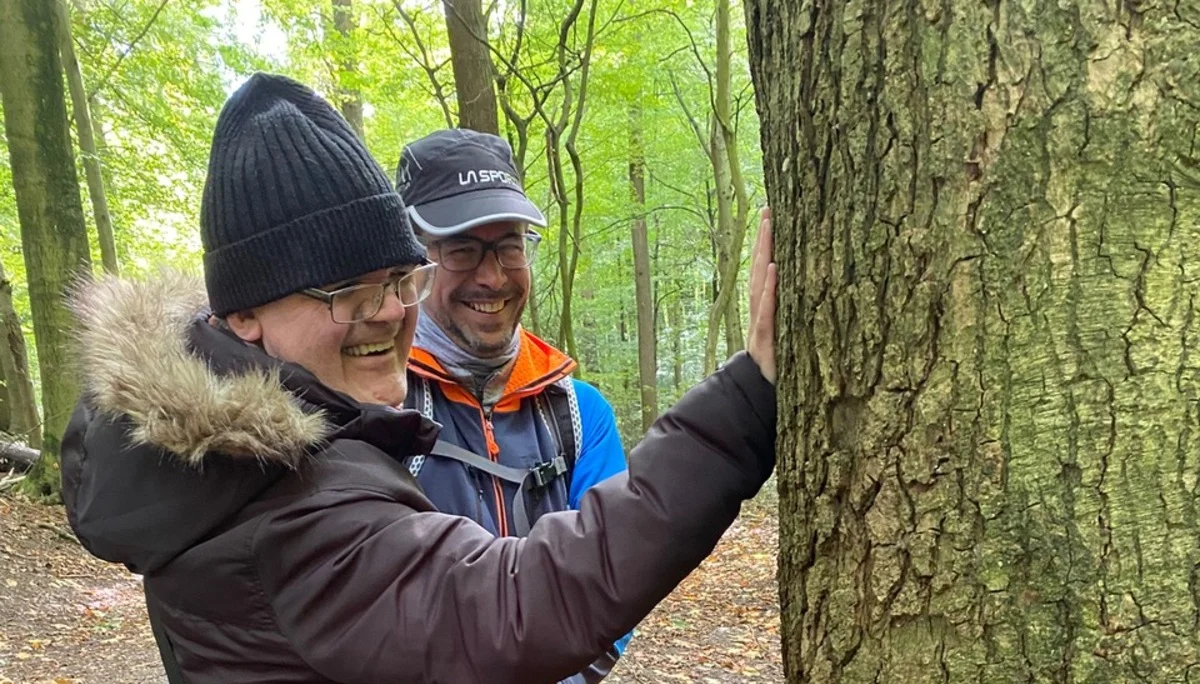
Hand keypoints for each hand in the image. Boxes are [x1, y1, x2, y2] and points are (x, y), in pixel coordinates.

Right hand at [746, 208, 776, 383]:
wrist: (761, 396)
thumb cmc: (779, 365)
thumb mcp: (789, 336)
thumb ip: (793, 314)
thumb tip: (809, 289)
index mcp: (766, 310)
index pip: (764, 270)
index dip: (765, 244)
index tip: (771, 216)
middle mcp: (760, 312)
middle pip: (759, 269)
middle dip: (762, 240)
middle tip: (768, 209)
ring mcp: (761, 324)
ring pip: (760, 283)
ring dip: (764, 254)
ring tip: (768, 227)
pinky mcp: (766, 340)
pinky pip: (767, 311)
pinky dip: (769, 290)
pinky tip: (774, 269)